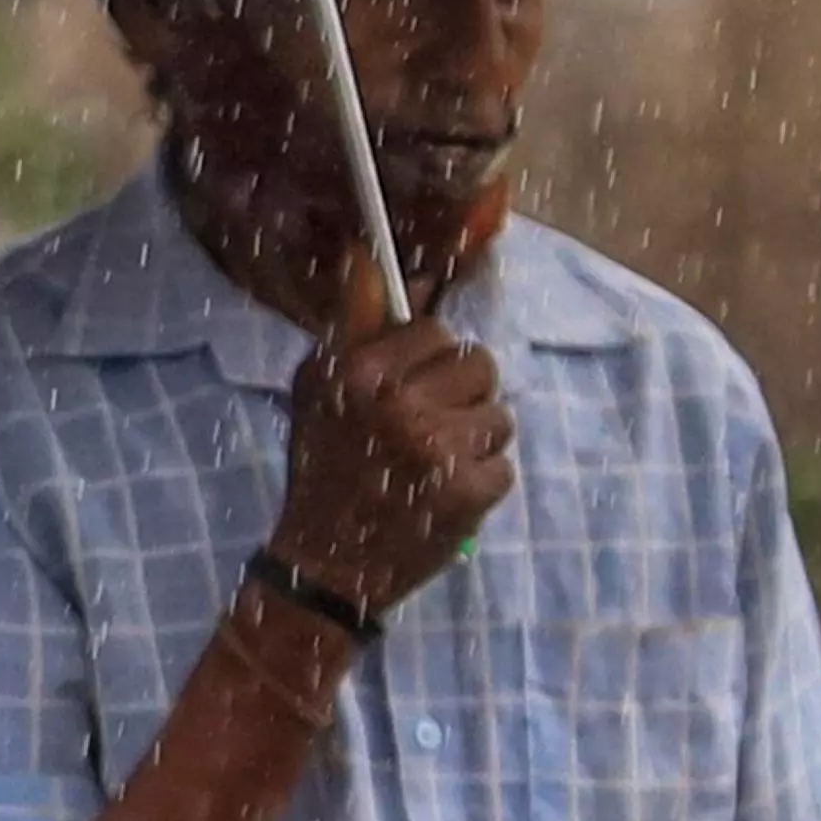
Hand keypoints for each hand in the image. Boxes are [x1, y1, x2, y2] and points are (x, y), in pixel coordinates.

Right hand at [267, 246, 511, 614]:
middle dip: (463, 392)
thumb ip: (353, 321)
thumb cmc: (323, 464)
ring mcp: (441, 449)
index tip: (408, 385)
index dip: (426, 357)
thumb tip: (383, 258)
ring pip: (500, 415)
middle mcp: (402, 405)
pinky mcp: (470, 491)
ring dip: (474, 437)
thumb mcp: (317, 386)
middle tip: (430, 422)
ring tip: (437, 461)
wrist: (328, 562)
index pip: (435, 331)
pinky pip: (503, 464)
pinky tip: (446, 493)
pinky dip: (480, 480)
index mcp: (362, 373)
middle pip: (480, 365)